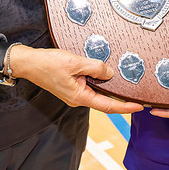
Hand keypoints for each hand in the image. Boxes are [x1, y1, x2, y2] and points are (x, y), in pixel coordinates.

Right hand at [9, 46, 143, 114]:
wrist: (29, 63)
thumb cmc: (48, 64)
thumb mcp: (75, 62)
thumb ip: (94, 67)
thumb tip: (109, 72)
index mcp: (80, 96)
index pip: (107, 106)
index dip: (125, 107)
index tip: (139, 106)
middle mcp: (78, 98)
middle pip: (104, 101)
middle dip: (120, 99)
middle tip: (137, 94)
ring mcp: (74, 93)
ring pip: (97, 92)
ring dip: (110, 89)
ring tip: (125, 84)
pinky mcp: (71, 87)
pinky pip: (89, 86)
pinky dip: (99, 82)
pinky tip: (105, 75)